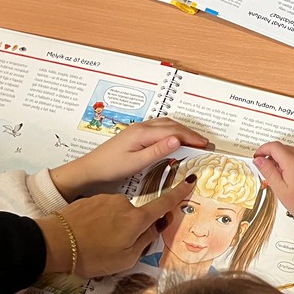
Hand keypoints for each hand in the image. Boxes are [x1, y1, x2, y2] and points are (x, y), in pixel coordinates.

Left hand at [38, 177, 195, 277]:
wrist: (55, 242)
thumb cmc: (91, 255)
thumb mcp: (125, 259)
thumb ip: (145, 241)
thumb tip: (154, 229)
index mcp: (136, 219)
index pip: (164, 203)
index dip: (179, 193)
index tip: (190, 180)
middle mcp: (124, 204)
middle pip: (137, 214)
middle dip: (131, 228)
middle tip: (116, 247)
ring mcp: (106, 199)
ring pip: (117, 214)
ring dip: (112, 227)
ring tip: (97, 244)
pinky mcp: (90, 200)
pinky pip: (102, 211)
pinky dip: (99, 223)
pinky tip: (87, 236)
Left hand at [49, 118, 209, 200]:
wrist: (89, 169)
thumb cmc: (109, 168)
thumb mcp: (136, 163)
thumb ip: (157, 151)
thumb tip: (178, 140)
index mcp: (143, 133)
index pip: (174, 132)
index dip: (191, 138)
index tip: (204, 145)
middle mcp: (141, 127)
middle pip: (172, 125)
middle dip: (190, 133)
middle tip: (204, 143)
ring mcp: (138, 129)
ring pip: (166, 124)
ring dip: (181, 130)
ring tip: (193, 140)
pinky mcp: (135, 134)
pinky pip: (159, 127)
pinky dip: (172, 131)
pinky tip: (174, 138)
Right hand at [253, 141, 293, 258]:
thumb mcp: (281, 190)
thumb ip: (268, 172)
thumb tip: (258, 160)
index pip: (274, 146)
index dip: (263, 149)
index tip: (258, 156)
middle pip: (285, 148)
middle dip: (275, 156)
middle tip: (271, 171)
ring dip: (288, 158)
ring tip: (286, 177)